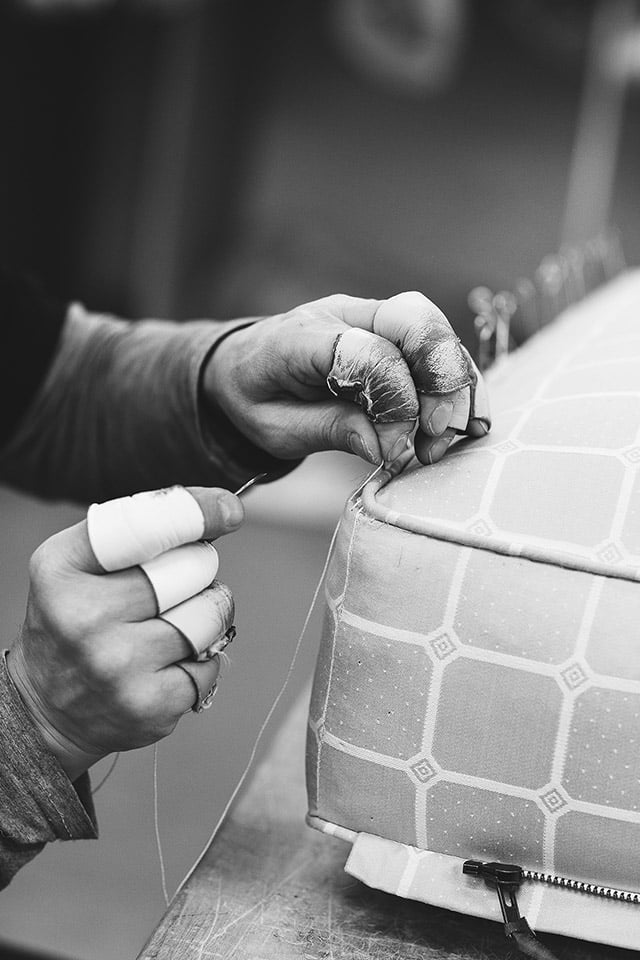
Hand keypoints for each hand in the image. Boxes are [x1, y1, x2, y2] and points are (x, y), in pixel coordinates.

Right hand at [7, 486, 242, 780]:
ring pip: (208, 618)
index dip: (195, 513)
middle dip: (198, 572)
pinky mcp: (149, 704)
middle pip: (191, 570)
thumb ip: (137, 530)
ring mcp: (117, 666)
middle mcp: (83, 617)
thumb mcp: (77, 564)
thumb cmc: (75, 621)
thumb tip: (223, 511)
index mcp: (62, 570)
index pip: (142, 526)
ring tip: (176, 623)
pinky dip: (203, 660)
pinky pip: (211, 664)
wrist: (47, 710)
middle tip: (177, 586)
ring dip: (207, 615)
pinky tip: (169, 664)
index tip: (230, 509)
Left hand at [203, 291, 488, 470]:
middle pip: (413, 320)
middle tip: (438, 434)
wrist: (240, 367)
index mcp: (301, 337)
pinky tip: (465, 420)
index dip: (393, 402)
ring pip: (433, 327)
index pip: (366, 352)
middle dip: (440, 378)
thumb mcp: (275, 428)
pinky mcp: (390, 329)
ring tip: (449, 437)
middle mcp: (342, 313)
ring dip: (455, 384)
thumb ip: (328, 431)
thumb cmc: (255, 399)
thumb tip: (385, 446)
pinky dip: (457, 380)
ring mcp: (370, 315)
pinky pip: (436, 343)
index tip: (394, 450)